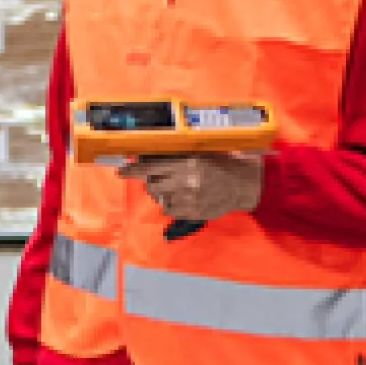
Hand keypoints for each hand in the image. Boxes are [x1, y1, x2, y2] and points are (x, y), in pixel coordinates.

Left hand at [117, 151, 265, 227]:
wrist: (243, 183)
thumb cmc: (220, 162)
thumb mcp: (197, 152)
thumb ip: (172, 155)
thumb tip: (143, 157)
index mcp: (186, 162)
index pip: (150, 166)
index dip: (133, 170)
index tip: (121, 171)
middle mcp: (186, 181)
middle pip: (152, 185)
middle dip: (152, 181)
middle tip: (161, 177)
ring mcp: (189, 199)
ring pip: (160, 198)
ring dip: (163, 193)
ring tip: (178, 187)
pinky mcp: (193, 212)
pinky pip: (170, 210)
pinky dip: (172, 204)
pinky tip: (184, 197)